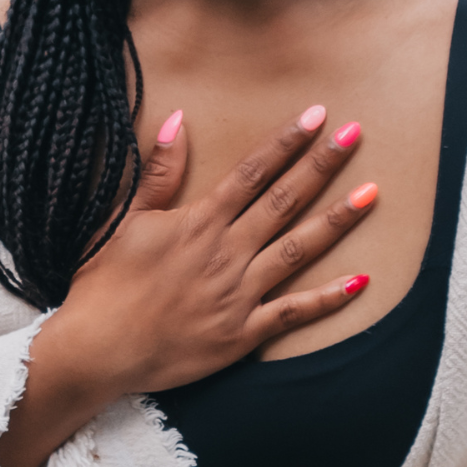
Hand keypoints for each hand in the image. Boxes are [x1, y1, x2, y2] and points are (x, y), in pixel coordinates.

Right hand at [0, 106, 377, 466]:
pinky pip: (293, 313)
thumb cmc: (102, 283)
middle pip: (284, 201)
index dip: (286, 142)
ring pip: (298, 250)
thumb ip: (158, 172)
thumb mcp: (122, 218)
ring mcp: (238, 294)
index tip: (317, 115)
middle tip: (356, 136)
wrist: (95, 350)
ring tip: (371, 193)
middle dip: (322, 165)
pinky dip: (328, 299)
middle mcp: (225, 252)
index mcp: (198, 222)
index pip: (252, 172)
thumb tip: (178, 119)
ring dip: (337, 221)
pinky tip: (360, 281)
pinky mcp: (241, 335)